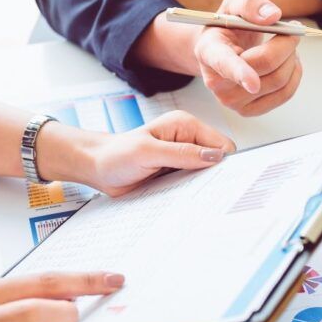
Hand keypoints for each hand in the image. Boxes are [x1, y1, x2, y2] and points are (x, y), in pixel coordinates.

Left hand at [38, 110, 235, 196]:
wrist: (97, 168)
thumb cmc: (116, 155)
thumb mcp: (148, 152)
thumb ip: (182, 154)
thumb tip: (214, 156)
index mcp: (185, 125)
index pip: (221, 144)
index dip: (224, 162)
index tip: (220, 180)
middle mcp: (188, 139)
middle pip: (218, 159)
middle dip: (215, 175)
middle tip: (204, 191)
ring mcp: (184, 156)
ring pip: (208, 173)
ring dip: (202, 185)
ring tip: (190, 194)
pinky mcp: (178, 171)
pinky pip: (195, 182)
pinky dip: (192, 190)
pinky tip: (183, 196)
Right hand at [195, 0, 303, 115]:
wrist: (222, 50)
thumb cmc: (228, 27)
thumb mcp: (234, 4)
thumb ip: (250, 3)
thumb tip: (272, 17)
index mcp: (209, 52)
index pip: (225, 64)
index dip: (240, 73)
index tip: (253, 84)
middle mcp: (216, 82)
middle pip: (266, 65)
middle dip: (287, 44)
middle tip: (292, 31)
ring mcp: (232, 101)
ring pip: (280, 79)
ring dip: (292, 58)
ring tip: (285, 46)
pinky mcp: (248, 111)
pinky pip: (285, 94)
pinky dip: (294, 74)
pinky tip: (286, 63)